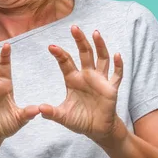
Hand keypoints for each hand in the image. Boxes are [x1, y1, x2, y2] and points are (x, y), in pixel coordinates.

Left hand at [38, 26, 123, 143]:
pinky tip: (117, 55)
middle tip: (74, 28)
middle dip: (79, 41)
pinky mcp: (111, 88)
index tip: (51, 46)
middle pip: (84, 54)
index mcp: (73, 80)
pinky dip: (118, 65)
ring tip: (96, 33)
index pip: (66, 62)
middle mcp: (87, 76)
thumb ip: (52, 113)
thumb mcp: (64, 117)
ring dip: (100, 46)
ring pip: (101, 59)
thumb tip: (39, 109)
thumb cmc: (80, 120)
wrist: (97, 129)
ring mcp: (100, 80)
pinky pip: (116, 75)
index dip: (60, 54)